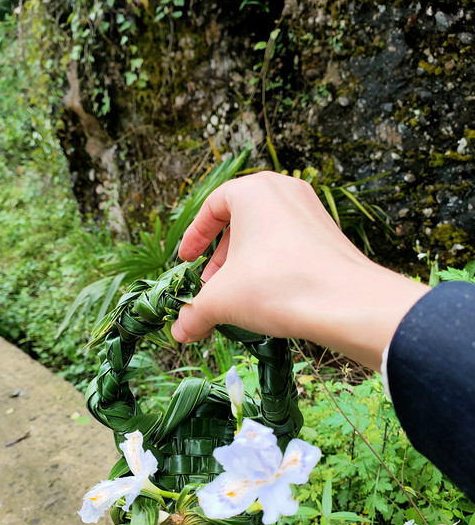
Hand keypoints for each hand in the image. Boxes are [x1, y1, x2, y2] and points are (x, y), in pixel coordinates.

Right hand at [171, 171, 428, 369]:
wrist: (347, 303)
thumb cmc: (275, 286)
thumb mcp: (222, 300)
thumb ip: (194, 313)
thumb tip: (179, 334)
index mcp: (254, 190)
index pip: (212, 205)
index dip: (195, 236)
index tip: (187, 261)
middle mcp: (285, 190)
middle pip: (240, 220)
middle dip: (221, 256)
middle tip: (211, 285)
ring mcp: (312, 210)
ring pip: (266, 234)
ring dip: (246, 263)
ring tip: (238, 296)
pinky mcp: (330, 234)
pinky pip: (290, 244)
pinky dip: (272, 265)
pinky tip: (268, 297)